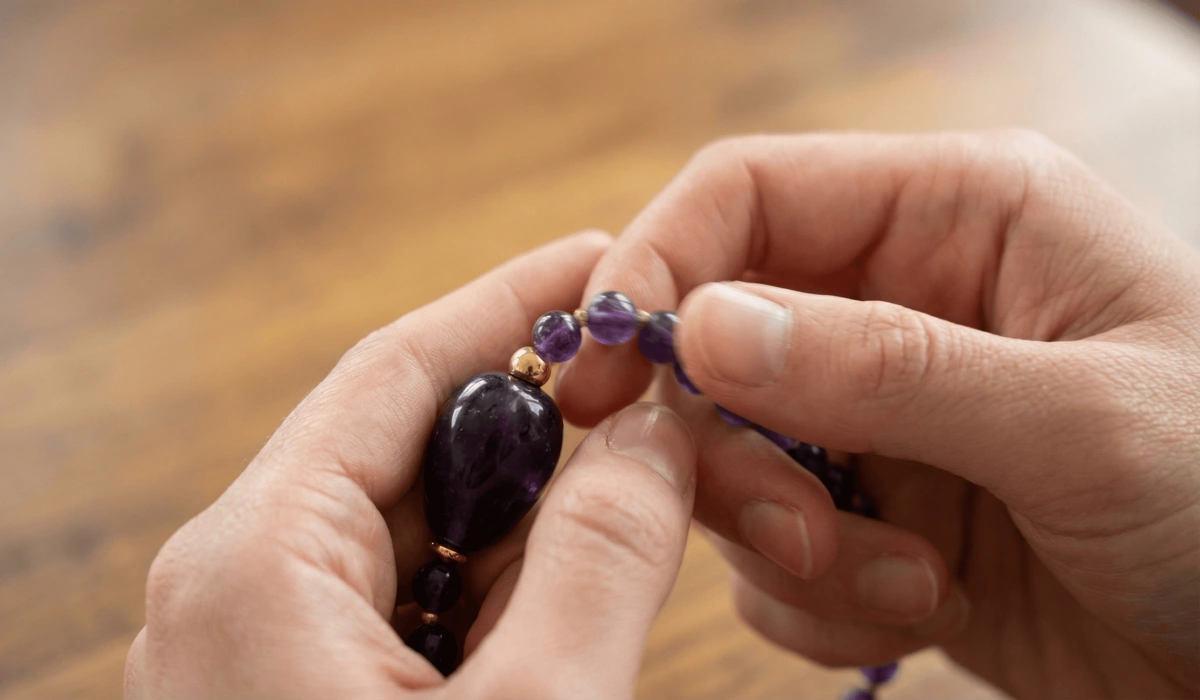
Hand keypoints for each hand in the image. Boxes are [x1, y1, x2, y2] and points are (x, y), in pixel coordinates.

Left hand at [125, 231, 697, 698]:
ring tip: (637, 515)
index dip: (507, 308)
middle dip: (537, 432)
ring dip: (532, 529)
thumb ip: (600, 560)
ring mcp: (262, 654)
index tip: (598, 264)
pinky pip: (412, 615)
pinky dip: (500, 603)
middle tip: (653, 405)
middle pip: (410, 455)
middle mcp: (239, 594)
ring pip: (421, 543)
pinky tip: (569, 615)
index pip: (394, 375)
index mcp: (256, 568)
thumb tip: (653, 432)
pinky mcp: (298, 699)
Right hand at [557, 132, 1199, 698]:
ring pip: (733, 455)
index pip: (751, 195)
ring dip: (787, 536)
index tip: (600, 361)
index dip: (658, 263)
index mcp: (961, 218)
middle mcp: (906, 305)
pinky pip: (770, 547)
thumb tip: (701, 328)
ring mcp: (885, 418)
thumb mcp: (1080, 421)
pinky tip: (918, 613)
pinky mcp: (875, 516)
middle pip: (718, 338)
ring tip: (903, 582)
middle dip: (731, 443)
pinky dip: (815, 597)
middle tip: (790, 520)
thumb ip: (887, 366)